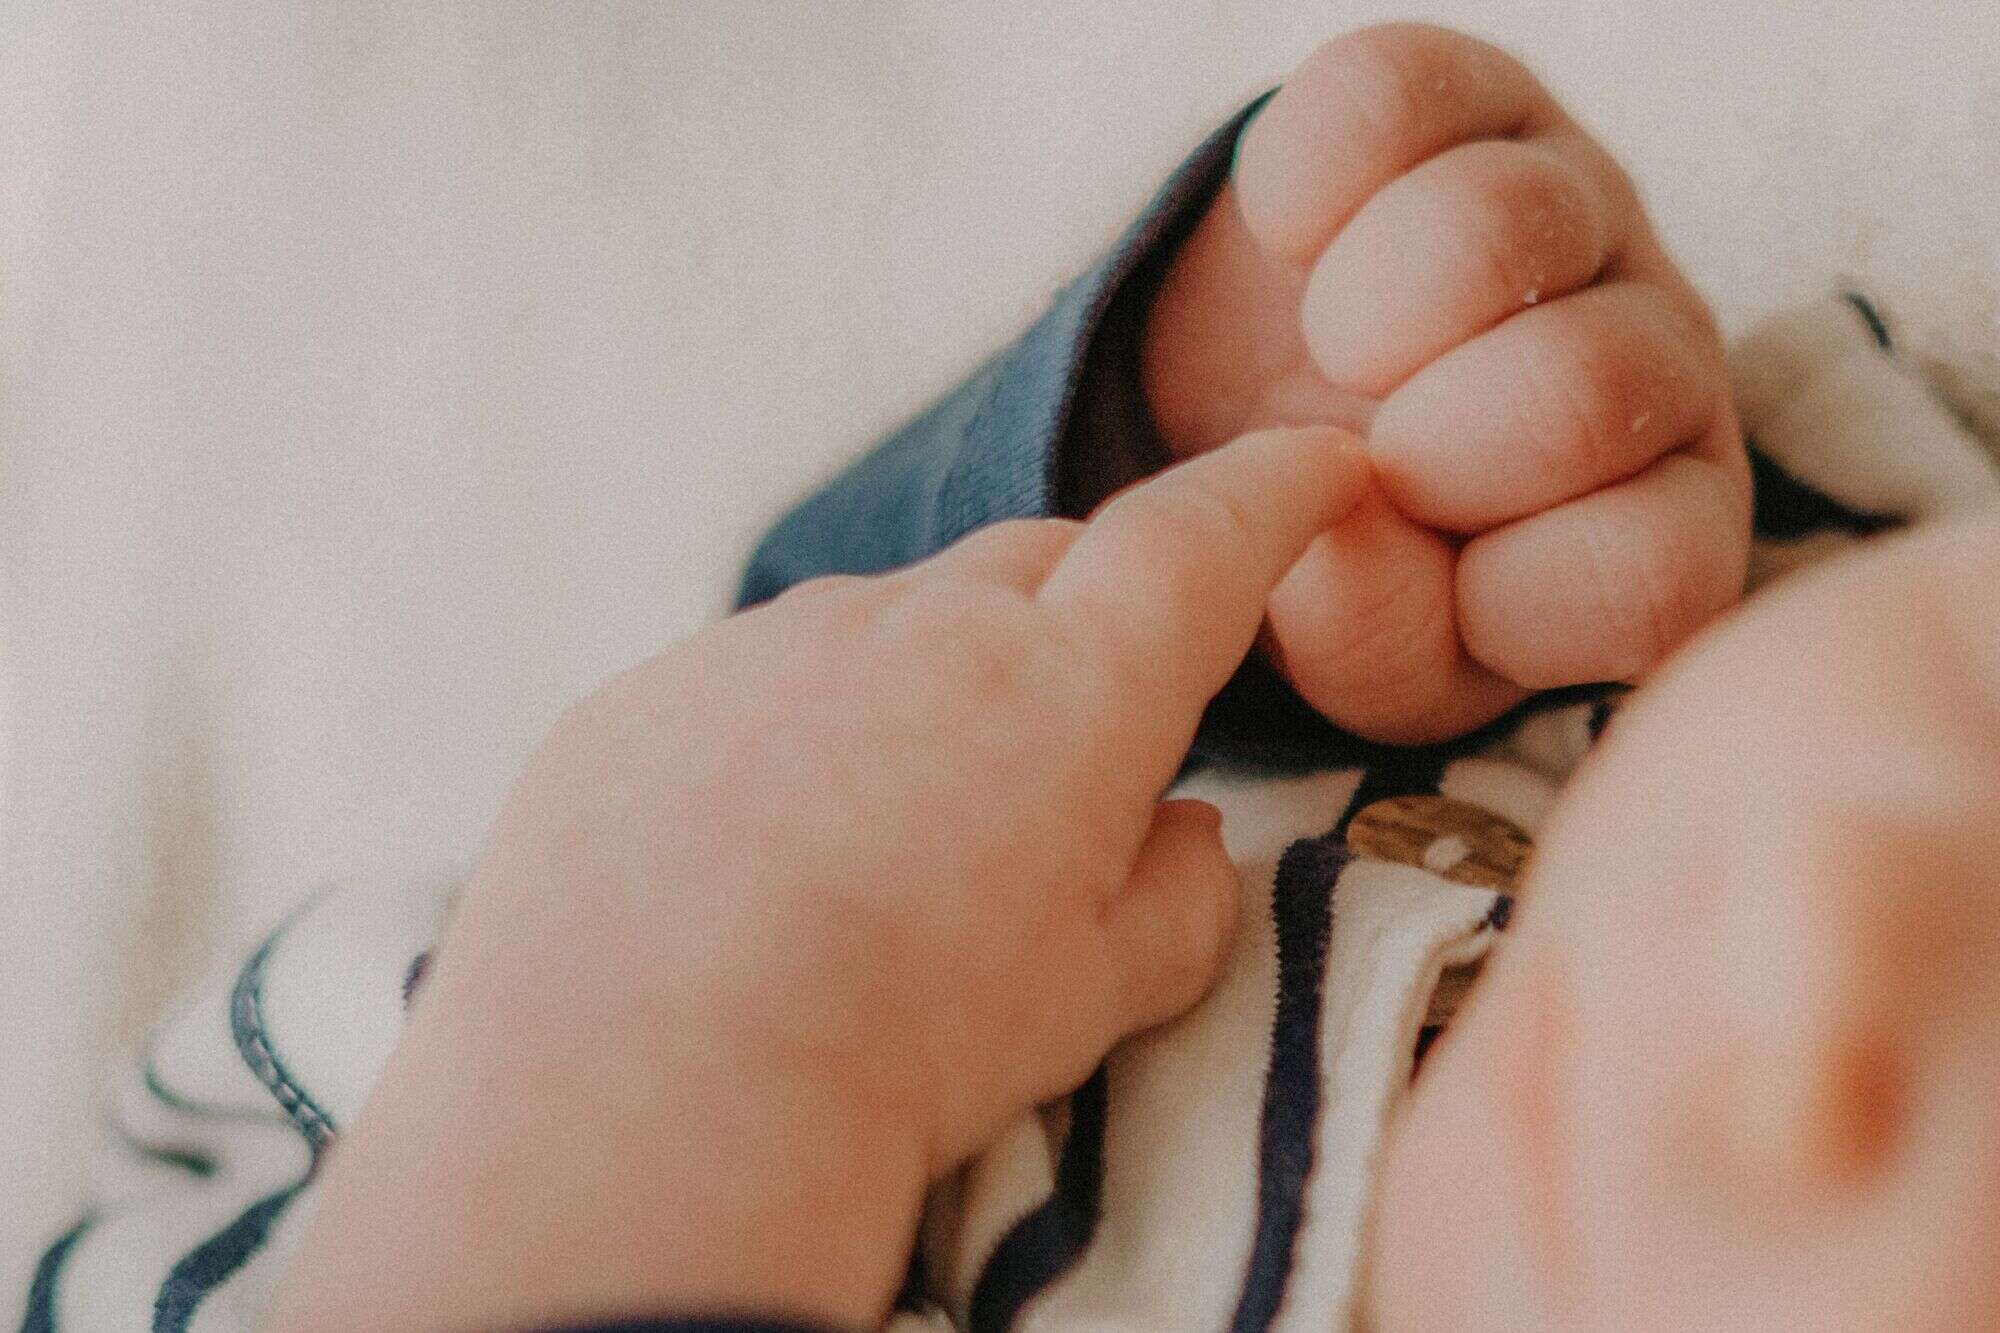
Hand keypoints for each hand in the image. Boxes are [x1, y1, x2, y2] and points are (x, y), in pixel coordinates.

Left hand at [272, 427, 1368, 1332]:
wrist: (645, 1090)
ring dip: (925, 686)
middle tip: (1078, 734)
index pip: (1198, 541)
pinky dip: (794, 735)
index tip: (1317, 465)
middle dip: (1083, 615)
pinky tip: (765, 858)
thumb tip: (1182, 834)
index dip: (1270, 493)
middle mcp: (920, 625)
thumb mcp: (1098, 999)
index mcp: (1067, 689)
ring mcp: (770, 646)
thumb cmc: (901, 1054)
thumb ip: (1179, 898)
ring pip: (889, 622)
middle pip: (1038, 564)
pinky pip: (755, 680)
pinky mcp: (654, 694)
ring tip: (894, 843)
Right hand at [1144, 23, 1749, 741]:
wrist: (1270, 416)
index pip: (1654, 574)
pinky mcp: (1467, 93)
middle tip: (1373, 463)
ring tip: (1339, 355)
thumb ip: (1376, 642)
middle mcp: (1661, 358)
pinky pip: (1381, 105)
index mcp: (1670, 523)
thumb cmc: (1352, 562)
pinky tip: (1303, 253)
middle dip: (1431, 450)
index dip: (1509, 594)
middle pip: (1592, 388)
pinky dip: (1302, 192)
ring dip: (1365, 318)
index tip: (1438, 592)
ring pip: (1499, 228)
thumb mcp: (1371, 657)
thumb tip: (1329, 540)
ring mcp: (1577, 208)